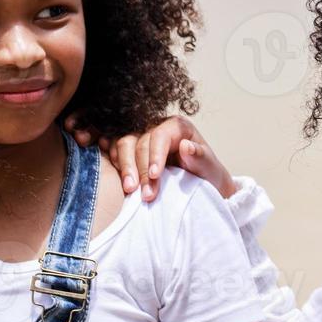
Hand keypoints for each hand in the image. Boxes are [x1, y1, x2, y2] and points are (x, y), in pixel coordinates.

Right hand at [67, 114, 236, 201]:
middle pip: (138, 141)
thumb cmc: (208, 175)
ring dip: (123, 167)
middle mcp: (157, 127)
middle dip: (139, 169)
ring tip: (129, 191)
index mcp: (177, 127)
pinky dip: (111, 160)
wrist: (202, 187)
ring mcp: (140, 137)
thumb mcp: (210, 168)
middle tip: (145, 194)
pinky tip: (114, 174)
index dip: (155, 155)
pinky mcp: (129, 150)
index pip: (160, 135)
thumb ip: (200, 157)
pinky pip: (112, 149)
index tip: (155, 176)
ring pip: (122, 143)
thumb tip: (186, 146)